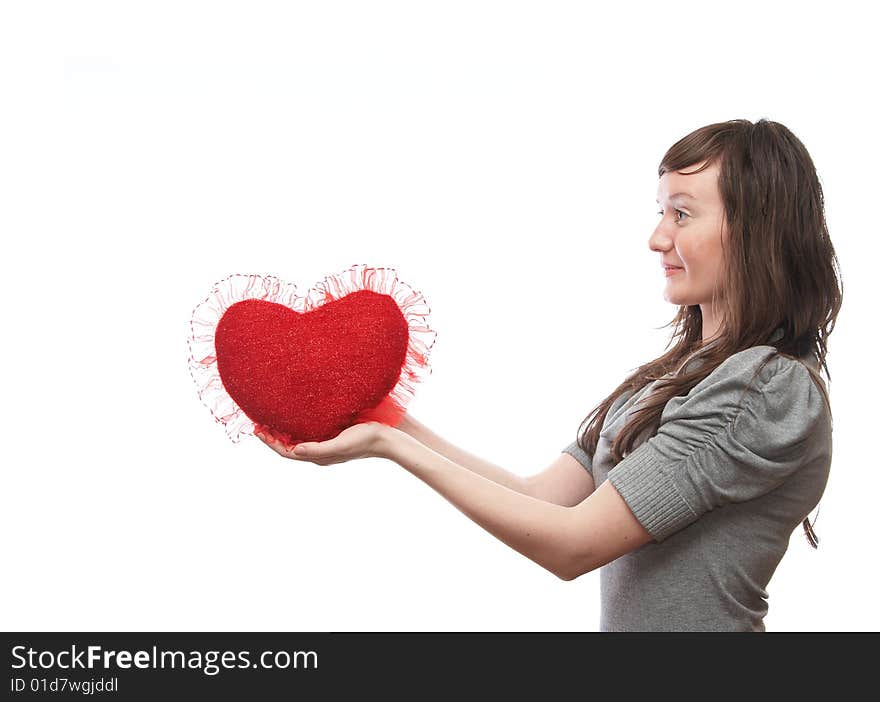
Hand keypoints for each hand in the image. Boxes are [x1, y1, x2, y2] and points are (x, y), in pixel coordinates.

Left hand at [254, 422, 390, 465]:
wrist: (387, 437)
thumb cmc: (365, 440)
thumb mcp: (340, 444)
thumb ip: (318, 449)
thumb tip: (295, 450)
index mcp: (319, 456)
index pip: (287, 452)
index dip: (270, 442)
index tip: (257, 430)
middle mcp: (320, 452)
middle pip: (289, 446)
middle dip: (273, 437)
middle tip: (258, 423)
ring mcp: (326, 445)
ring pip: (298, 440)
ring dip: (283, 432)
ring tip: (271, 420)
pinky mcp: (333, 435)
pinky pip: (309, 433)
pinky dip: (297, 427)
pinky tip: (296, 416)